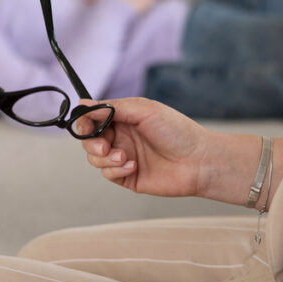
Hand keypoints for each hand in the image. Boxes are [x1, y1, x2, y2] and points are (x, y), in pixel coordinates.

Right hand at [74, 97, 208, 196]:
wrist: (199, 161)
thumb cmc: (178, 132)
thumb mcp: (144, 111)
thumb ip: (112, 108)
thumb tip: (83, 104)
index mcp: (124, 118)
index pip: (92, 119)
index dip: (84, 122)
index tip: (85, 126)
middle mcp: (121, 137)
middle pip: (89, 140)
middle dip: (92, 143)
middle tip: (105, 146)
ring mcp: (123, 157)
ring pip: (95, 158)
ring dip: (105, 158)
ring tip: (124, 157)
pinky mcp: (127, 177)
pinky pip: (108, 174)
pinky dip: (116, 169)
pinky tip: (134, 166)